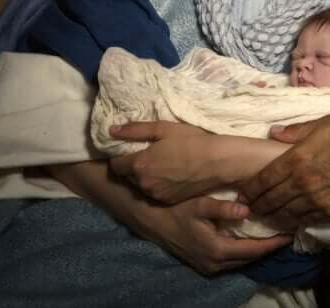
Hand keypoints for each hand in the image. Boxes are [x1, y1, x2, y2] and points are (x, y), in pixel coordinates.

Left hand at [108, 121, 226, 203]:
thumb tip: (112, 130)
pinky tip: (171, 175)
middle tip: (149, 156)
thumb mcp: (163, 129)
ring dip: (146, 177)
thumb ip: (135, 130)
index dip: (120, 157)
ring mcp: (156, 195)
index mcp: (139, 164)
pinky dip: (158, 185)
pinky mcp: (168, 201)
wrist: (217, 162)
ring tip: (162, 165)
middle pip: (127, 176)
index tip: (130, 150)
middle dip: (133, 167)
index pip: (115, 165)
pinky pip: (155, 193)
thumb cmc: (191, 141)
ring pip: (142, 185)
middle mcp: (144, 183)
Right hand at [139, 194, 291, 274]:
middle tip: (288, 232)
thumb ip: (223, 208)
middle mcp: (215, 264)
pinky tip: (253, 241)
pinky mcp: (205, 265)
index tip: (290, 234)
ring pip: (242, 262)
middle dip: (270, 247)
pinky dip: (246, 252)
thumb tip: (247, 209)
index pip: (254, 249)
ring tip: (275, 236)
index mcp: (217, 249)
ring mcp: (210, 267)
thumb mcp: (199, 205)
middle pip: (251, 258)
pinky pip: (232, 261)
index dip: (273, 243)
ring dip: (258, 250)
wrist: (152, 223)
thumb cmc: (176, 211)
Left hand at [240, 115, 329, 227]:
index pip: (264, 179)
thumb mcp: (324, 123)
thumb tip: (273, 132)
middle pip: (272, 200)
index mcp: (296, 159)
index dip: (250, 189)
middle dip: (258, 206)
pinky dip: (295, 222)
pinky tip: (291, 221)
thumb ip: (296, 131)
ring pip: (287, 214)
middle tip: (250, 208)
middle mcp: (302, 184)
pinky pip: (307, 220)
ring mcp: (317, 202)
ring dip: (273, 217)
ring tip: (267, 217)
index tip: (242, 194)